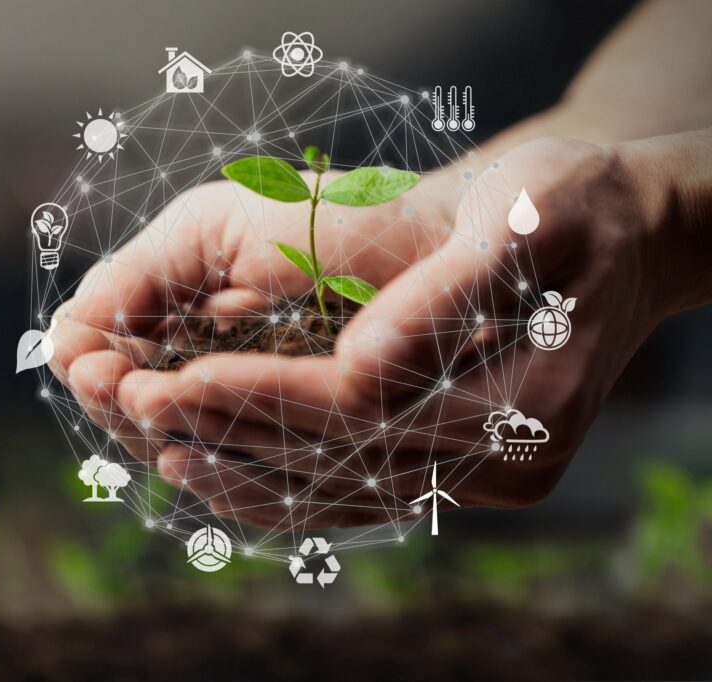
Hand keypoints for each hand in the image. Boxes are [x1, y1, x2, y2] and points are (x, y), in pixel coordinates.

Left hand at [119, 137, 670, 528]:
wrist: (623, 240)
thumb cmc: (573, 209)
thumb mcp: (527, 218)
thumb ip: (446, 293)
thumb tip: (358, 363)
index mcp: (527, 397)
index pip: (362, 406)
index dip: (263, 392)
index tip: (176, 375)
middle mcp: (505, 460)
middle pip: (339, 458)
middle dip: (229, 430)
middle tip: (131, 409)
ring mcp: (482, 479)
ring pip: (340, 490)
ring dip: (243, 469)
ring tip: (157, 449)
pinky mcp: (459, 477)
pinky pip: (356, 496)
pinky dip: (284, 485)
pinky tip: (221, 469)